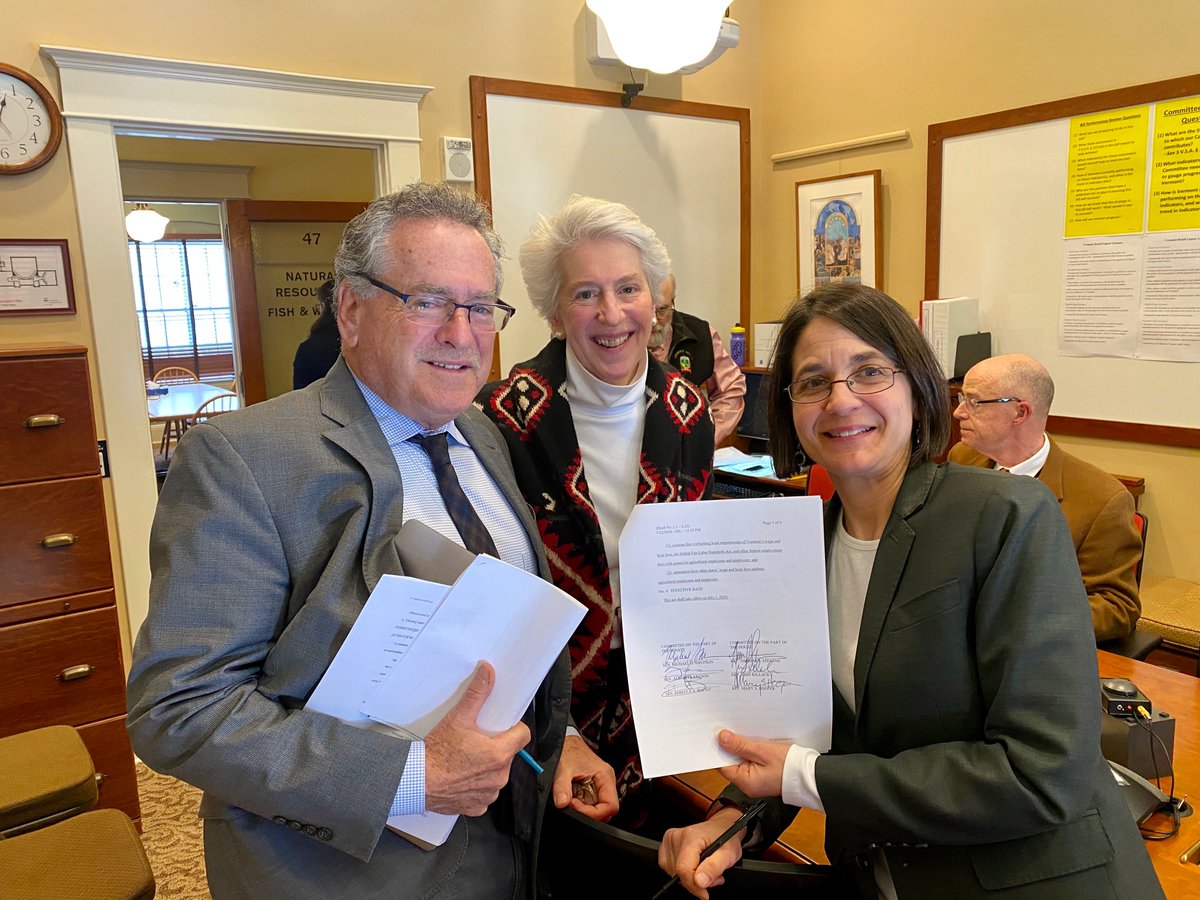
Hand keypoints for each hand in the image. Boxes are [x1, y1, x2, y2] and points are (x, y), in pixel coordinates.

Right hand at [423, 661, 530, 815]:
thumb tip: (488, 672)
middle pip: (508, 755)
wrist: (416, 781)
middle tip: (476, 741)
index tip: (502, 727)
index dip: (514, 728)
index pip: (523, 736)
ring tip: (466, 760)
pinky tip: (461, 777)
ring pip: (496, 775)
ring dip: (486, 768)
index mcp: (499, 754)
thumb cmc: (437, 753)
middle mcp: (498, 776)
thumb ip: (477, 694)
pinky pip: (484, 794)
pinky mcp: (476, 807)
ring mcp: (488, 794)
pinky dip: (475, 786)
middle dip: (496, 747)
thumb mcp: (458, 718)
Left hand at [551, 734, 617, 820]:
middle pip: (606, 810)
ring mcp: (600, 785)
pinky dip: (582, 805)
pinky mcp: (593, 787)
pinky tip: (572, 798)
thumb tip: (562, 804)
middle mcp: (606, 782)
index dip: (594, 813)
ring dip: (585, 809)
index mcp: (605, 776)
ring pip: (599, 808)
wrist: (565, 741)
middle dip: (589, 813)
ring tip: (570, 800)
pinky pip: (592, 803)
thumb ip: (561, 787)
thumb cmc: (568, 750)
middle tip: (571, 805)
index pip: (611, 806)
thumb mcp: (563, 768)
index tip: (577, 808)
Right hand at [658, 807, 746, 898]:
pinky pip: (669, 868)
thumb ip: (714, 867)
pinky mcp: (667, 845)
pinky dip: (683, 873)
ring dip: (691, 878)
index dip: (694, 886)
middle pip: (679, 872)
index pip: (683, 868)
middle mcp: (677, 836)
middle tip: (713, 876)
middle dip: (696, 882)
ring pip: (674, 872)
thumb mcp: (729, 854)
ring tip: (706, 869)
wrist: (722, 826)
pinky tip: (696, 867)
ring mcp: (670, 840)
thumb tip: (699, 882)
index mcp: (691, 837)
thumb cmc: (726, 838)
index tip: (704, 894)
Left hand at [717, 729, 790, 796]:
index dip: (720, 749)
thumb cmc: (790, 765)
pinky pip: (751, 761)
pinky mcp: (763, 775)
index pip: (723, 765)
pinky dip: (751, 751)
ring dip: (743, 747)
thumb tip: (722, 739)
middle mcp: (748, 784)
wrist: (810, 774)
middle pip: (732, 762)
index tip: (720, 735)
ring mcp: (756, 780)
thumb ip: (740, 745)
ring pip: (742, 760)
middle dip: (732, 746)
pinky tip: (756, 743)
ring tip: (748, 736)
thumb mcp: (762, 751)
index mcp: (745, 782)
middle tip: (734, 730)